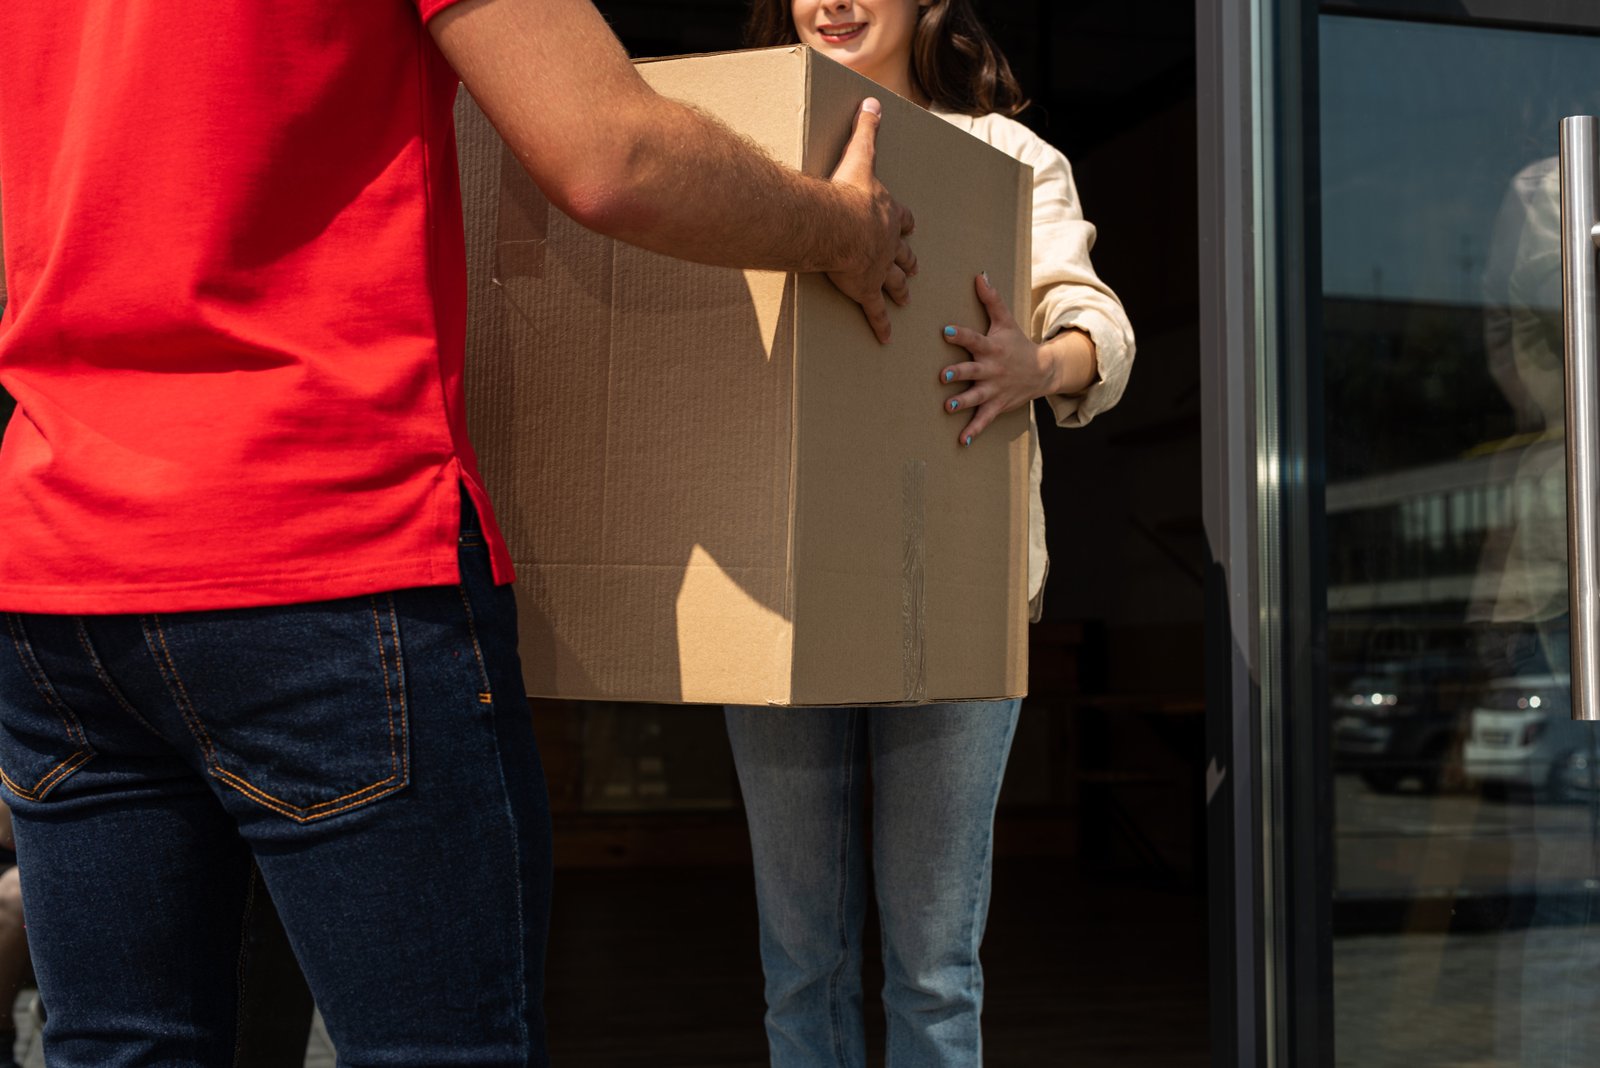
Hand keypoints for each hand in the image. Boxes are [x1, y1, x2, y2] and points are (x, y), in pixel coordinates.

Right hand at [826, 99, 916, 343]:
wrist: (839, 222)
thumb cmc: (847, 191)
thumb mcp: (860, 155)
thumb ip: (867, 129)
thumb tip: (872, 100)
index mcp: (887, 213)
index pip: (902, 218)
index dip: (904, 223)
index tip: (909, 227)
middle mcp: (888, 242)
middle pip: (902, 254)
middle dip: (907, 261)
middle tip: (912, 269)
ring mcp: (878, 268)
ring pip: (893, 282)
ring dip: (899, 290)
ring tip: (905, 299)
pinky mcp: (865, 289)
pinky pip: (875, 312)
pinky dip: (881, 324)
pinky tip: (885, 338)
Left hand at [938, 272, 1094, 445]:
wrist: (1043, 371)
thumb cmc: (1017, 343)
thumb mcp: (1006, 321)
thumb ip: (991, 300)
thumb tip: (979, 275)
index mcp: (991, 347)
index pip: (974, 338)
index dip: (960, 335)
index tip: (946, 331)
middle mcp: (992, 369)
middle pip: (973, 370)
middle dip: (959, 373)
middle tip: (943, 375)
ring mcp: (995, 389)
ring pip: (977, 396)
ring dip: (963, 402)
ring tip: (948, 407)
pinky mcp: (997, 405)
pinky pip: (984, 420)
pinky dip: (974, 431)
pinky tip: (961, 441)